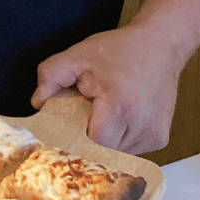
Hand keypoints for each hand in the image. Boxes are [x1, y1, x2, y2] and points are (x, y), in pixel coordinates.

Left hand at [30, 25, 183, 153]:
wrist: (161, 45)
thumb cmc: (120, 49)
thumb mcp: (78, 54)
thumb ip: (50, 75)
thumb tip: (37, 103)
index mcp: (120, 105)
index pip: (93, 142)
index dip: (76, 137)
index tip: (68, 125)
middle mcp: (142, 125)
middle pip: (104, 151)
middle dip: (89, 136)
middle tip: (85, 113)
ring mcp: (154, 134)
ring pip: (118, 153)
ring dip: (106, 138)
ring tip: (105, 111)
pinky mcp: (161, 138)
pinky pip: (131, 149)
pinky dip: (120, 137)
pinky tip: (120, 116)